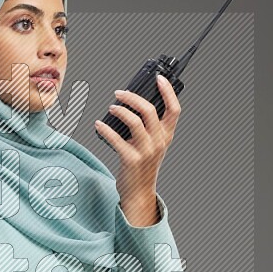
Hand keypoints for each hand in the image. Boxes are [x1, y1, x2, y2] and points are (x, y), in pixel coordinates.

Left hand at [95, 74, 180, 224]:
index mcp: (167, 135)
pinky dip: (105, 129)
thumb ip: (149, 127)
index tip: (158, 78)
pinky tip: (98, 125)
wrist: (139, 192)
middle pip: (150, 110)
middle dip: (132, 97)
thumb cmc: (142, 166)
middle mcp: (159, 142)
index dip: (168, 92)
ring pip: (135, 122)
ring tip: (111, 108)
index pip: (174, 109)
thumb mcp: (152, 145)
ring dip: (120, 110)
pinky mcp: (131, 160)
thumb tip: (132, 103)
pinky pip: (116, 139)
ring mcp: (146, 151)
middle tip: (119, 93)